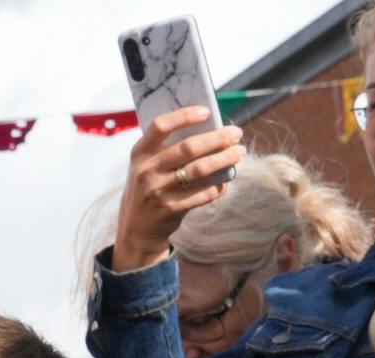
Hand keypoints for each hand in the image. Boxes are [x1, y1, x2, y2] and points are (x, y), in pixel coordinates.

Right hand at [114, 106, 245, 272]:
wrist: (135, 228)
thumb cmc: (149, 188)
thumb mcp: (147, 166)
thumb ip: (168, 149)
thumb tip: (210, 130)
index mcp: (140, 153)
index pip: (161, 126)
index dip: (184, 116)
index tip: (207, 111)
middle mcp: (146, 170)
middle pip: (188, 147)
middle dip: (217, 138)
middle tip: (236, 134)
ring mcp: (157, 191)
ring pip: (199, 169)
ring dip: (224, 159)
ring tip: (239, 153)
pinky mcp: (169, 209)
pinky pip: (202, 194)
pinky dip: (218, 186)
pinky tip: (226, 181)